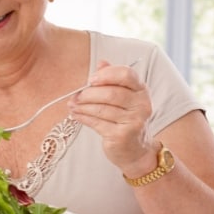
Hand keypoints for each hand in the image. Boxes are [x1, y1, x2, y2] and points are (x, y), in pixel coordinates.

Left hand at [68, 60, 157, 175]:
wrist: (136, 150)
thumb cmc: (125, 119)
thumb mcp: (123, 97)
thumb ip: (112, 79)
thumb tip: (101, 62)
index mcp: (141, 90)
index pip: (126, 74)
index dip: (106, 75)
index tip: (90, 80)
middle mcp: (141, 105)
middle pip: (111, 93)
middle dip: (88, 94)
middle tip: (75, 95)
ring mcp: (134, 121)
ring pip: (101, 109)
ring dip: (82, 106)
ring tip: (72, 105)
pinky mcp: (122, 136)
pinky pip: (97, 123)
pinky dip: (83, 117)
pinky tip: (75, 114)